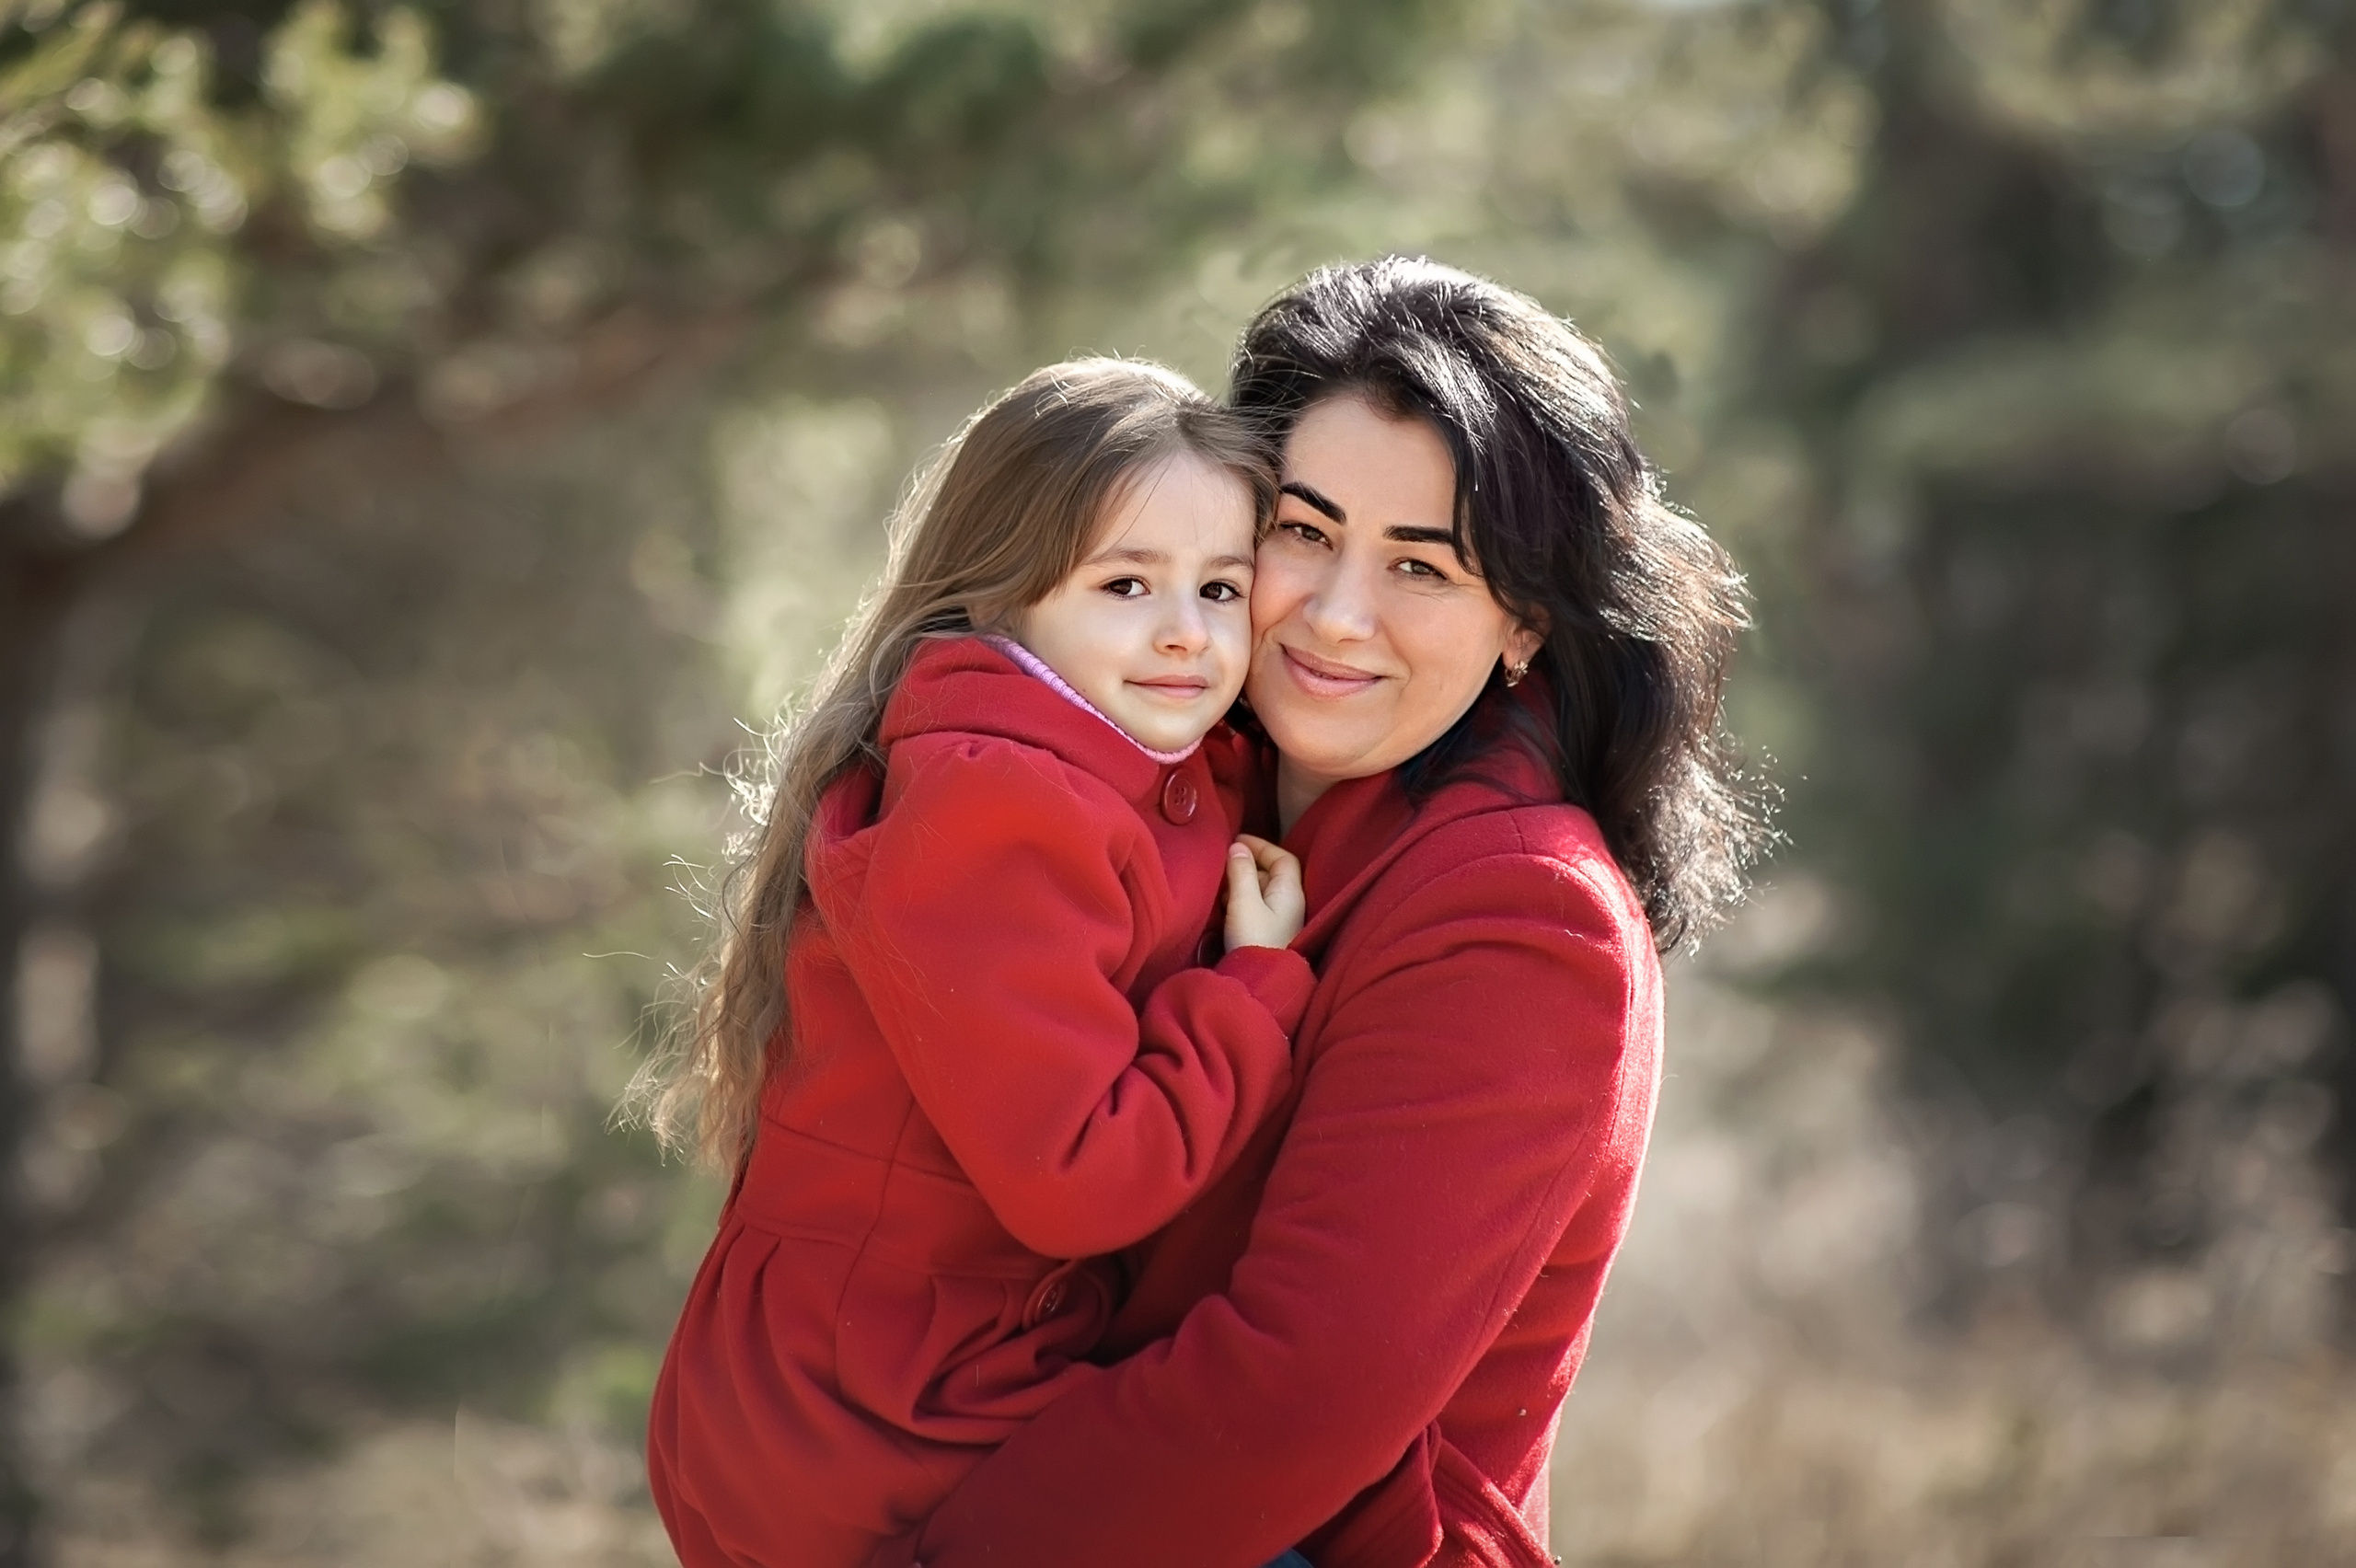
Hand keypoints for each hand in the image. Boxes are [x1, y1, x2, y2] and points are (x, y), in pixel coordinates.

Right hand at [1223, 834, 1304, 951]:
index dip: (1261, 846)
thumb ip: (1241, 872)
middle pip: (1271, 874)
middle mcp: (1290, 904)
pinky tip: (1223, 906)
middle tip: (1222, 862)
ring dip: (1241, 884)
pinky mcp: (1268, 935)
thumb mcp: (1244, 902)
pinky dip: (1240, 901)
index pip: (1282, 858)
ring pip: (1261, 892)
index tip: (1237, 841)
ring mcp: (1280, 921)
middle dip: (1247, 865)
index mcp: (1290, 891)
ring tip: (1219, 884)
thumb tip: (1237, 847)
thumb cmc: (1254, 940)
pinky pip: (1255, 908)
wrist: (1260, 985)